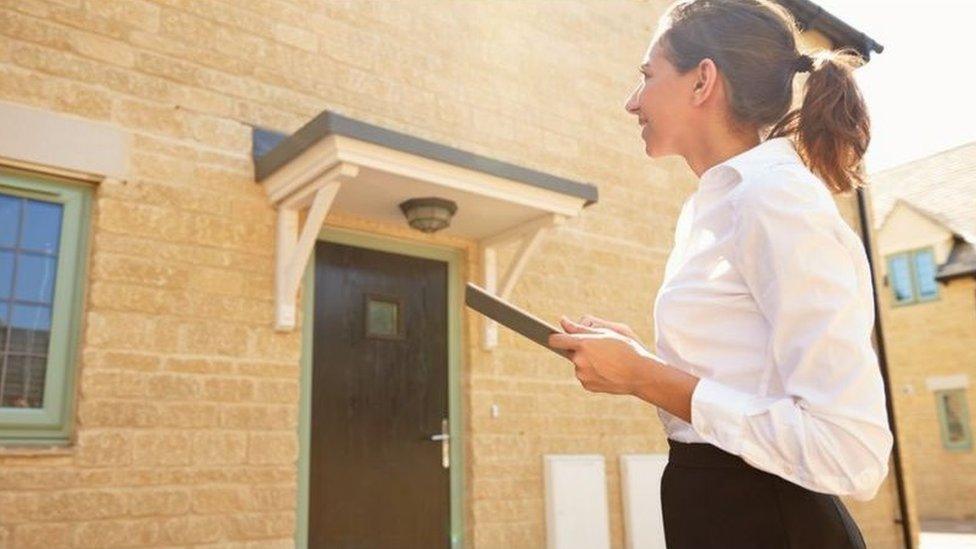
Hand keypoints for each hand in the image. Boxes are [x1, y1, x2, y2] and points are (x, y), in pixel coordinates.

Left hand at [548, 316, 664, 395]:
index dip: (555, 338)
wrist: (640, 373)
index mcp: (583, 343)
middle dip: (580, 349)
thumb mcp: (606, 332)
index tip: (557, 337)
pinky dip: (592, 373)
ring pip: (578, 364)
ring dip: (587, 362)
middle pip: (570, 352)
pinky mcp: (587, 385)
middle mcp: (579, 360)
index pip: (556, 340)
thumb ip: (580, 328)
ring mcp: (582, 374)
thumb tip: (562, 321)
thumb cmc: (626, 348)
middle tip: (599, 350)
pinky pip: (584, 376)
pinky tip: (607, 371)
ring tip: (607, 361)